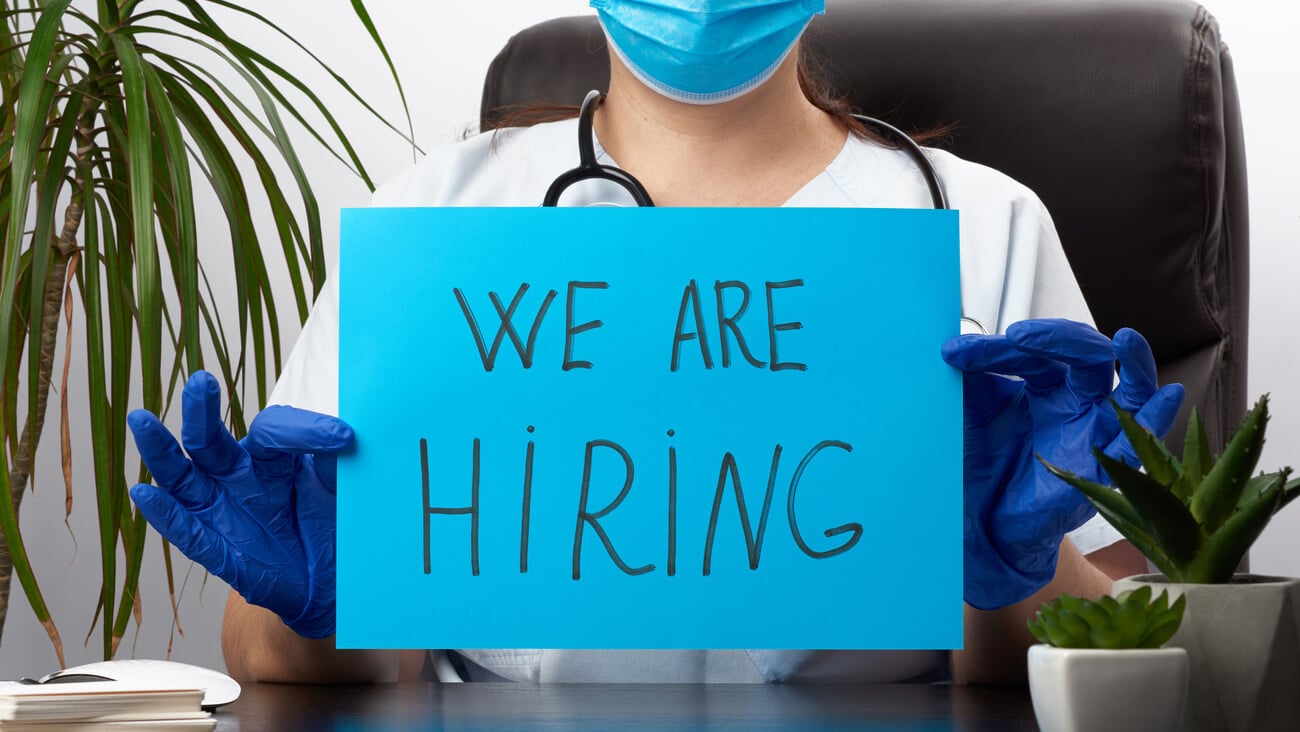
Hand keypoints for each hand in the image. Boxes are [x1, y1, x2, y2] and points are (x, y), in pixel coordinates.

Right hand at [127, 371, 353, 637]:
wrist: (330, 582)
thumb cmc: (327, 524)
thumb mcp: (338, 488)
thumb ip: (334, 460)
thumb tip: (346, 434)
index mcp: (266, 456)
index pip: (270, 430)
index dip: (302, 431)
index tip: (343, 438)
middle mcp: (234, 477)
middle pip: (209, 440)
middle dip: (201, 411)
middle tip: (201, 382)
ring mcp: (220, 512)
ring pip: (180, 477)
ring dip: (160, 450)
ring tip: (141, 420)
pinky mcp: (217, 551)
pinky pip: (185, 531)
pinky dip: (164, 514)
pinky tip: (144, 493)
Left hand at [941, 319, 1183, 609]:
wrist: (979, 521)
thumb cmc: (981, 460)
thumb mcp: (969, 414)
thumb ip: (968, 379)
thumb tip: (952, 343)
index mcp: (1043, 381)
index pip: (1032, 352)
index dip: (996, 349)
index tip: (951, 354)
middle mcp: (1075, 400)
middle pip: (1085, 355)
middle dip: (1056, 339)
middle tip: (1016, 336)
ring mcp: (1094, 430)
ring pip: (1131, 388)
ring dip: (1135, 362)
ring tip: (1124, 339)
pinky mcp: (1103, 467)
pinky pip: (1137, 441)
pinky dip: (1155, 418)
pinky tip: (1165, 396)